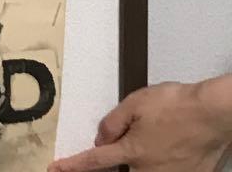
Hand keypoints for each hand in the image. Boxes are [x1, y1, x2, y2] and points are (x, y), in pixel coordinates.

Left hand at [49, 78, 231, 170]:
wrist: (213, 114)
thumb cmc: (176, 105)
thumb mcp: (135, 104)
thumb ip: (113, 123)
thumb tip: (101, 140)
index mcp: (132, 151)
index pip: (94, 162)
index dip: (72, 166)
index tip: (55, 169)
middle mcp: (149, 171)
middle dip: (120, 160)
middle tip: (138, 138)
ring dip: (142, 160)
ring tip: (160, 137)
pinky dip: (162, 161)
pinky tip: (172, 145)